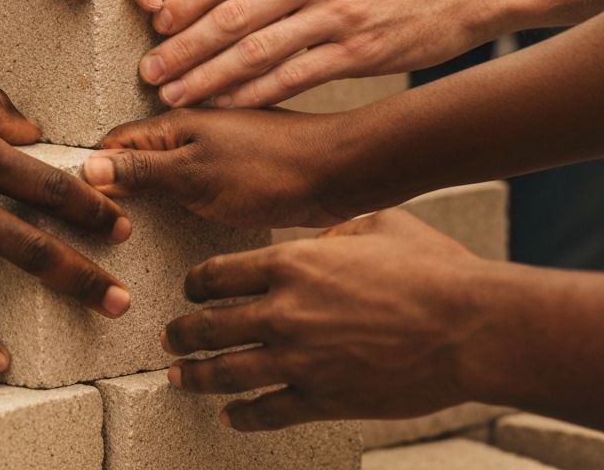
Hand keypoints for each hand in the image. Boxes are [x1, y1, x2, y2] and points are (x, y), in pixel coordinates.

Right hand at [0, 57, 133, 372]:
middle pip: (40, 236)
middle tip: (127, 292)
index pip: (49, 182)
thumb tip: (31, 130)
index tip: (123, 224)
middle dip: (90, 266)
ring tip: (99, 315)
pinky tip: (2, 361)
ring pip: (6, 267)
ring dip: (59, 290)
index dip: (93, 205)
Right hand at [83, 107, 341, 229]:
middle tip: (95, 224)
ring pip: (162, 170)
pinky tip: (175, 221)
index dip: (91, 172)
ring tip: (127, 228)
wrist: (336, 174)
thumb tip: (90, 167)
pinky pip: (190, 183)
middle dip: (113, 183)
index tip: (76, 207)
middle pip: (134, 155)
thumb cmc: (269, 170)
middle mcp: (189, 130)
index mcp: (174, 122)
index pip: (113, 143)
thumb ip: (143, 169)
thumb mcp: (195, 175)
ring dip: (145, 193)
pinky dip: (175, 201)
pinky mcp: (234, 170)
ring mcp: (213, 149)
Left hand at [143, 0, 498, 108]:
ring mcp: (339, 13)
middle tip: (148, 69)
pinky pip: (294, 78)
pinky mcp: (361, 51)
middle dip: (183, 47)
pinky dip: (254, 95)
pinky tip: (227, 106)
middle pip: (231, 15)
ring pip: (256, 51)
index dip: (184, 2)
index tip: (155, 25)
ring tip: (175, 95)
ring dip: (209, 78)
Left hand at [162, 209, 483, 429]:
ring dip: (196, 375)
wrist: (470, 326)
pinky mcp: (325, 398)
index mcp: (292, 261)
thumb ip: (334, 230)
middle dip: (183, 332)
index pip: (220, 273)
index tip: (189, 290)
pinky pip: (269, 409)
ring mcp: (301, 359)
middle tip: (169, 338)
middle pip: (213, 324)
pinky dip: (244, 414)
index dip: (196, 284)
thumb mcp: (375, 224)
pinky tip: (231, 415)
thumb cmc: (430, 269)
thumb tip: (321, 238)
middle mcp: (285, 310)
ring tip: (178, 377)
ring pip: (229, 370)